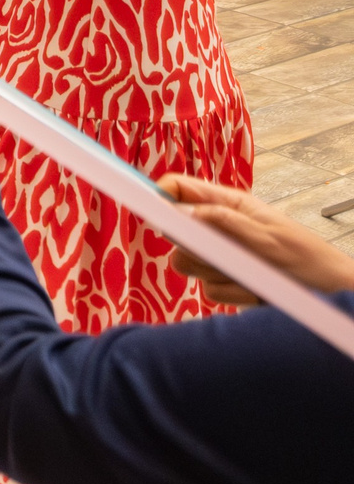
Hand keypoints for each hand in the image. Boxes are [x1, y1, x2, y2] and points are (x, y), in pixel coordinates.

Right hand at [160, 175, 353, 306]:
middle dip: (195, 248)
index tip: (154, 211)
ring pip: (187, 264)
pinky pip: (208, 291)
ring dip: (218, 274)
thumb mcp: (268, 237)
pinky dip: (232, 294)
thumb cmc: (309, 259)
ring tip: (252, 275)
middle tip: (225, 254)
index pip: (178, 188)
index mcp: (228, 205)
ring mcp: (219, 257)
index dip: (160, 195)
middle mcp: (218, 228)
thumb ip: (224, 222)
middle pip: (175, 233)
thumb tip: (183, 211)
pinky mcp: (224, 283)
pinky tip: (256, 291)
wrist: (330, 295)